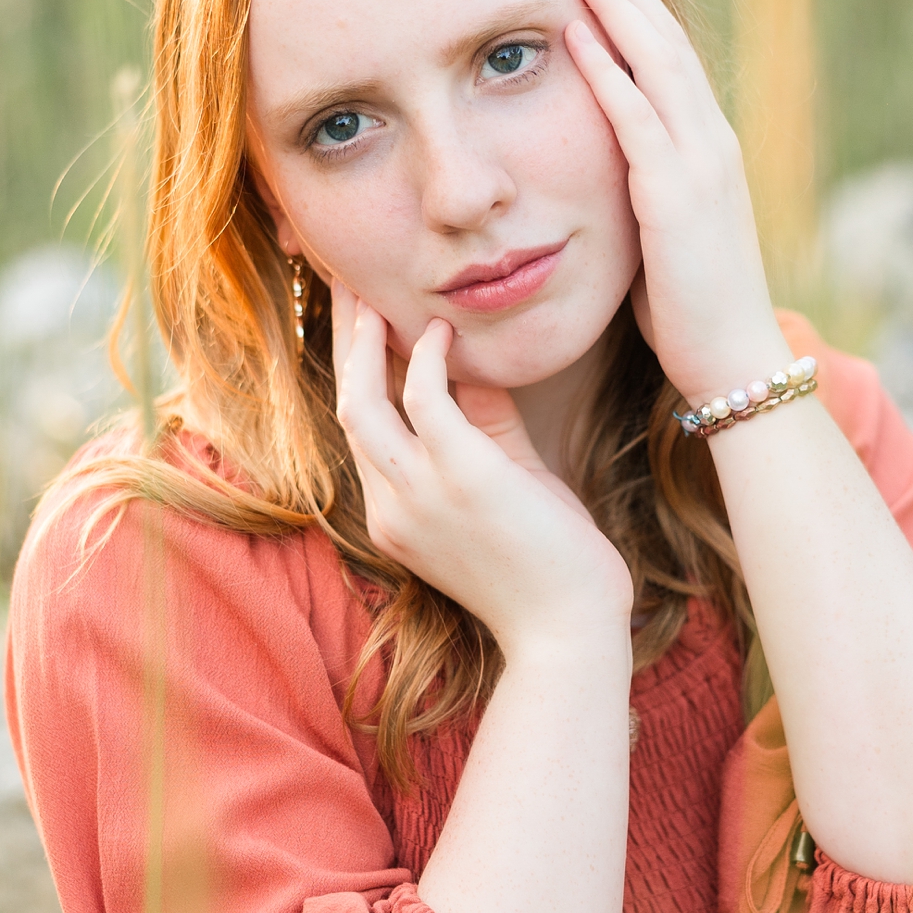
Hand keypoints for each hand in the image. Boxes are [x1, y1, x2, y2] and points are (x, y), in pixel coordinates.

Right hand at [331, 283, 632, 656]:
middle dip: (344, 340)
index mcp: (392, 516)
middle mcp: (390, 507)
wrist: (568, 630)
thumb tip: (467, 365)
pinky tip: (443, 331)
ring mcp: (419, 494)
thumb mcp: (501, 488)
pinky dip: (429, 359)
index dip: (355, 370)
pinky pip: (425, 400)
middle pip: (346, 405)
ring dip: (367, 340)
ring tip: (377, 293)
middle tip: (346, 282)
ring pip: (365, 400)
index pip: (359, 430)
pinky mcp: (461, 477)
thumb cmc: (546, 568)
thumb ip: (481, 429)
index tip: (360, 321)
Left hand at [563, 0, 782, 402]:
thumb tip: (606, 178)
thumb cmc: (691, 313)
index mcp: (708, 150)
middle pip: (664, 39)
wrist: (735, 362)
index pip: (669, 59)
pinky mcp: (675, 198)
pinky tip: (576, 32)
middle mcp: (711, 143)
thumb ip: (641, 194)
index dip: (635, 7)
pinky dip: (607, 71)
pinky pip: (636, 119)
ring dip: (613, 5)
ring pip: (654, 62)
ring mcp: (699, 166)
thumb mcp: (663, 237)